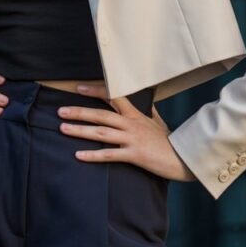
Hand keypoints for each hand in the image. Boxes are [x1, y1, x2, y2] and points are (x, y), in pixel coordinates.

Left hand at [56, 82, 197, 181]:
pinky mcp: (134, 155)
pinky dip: (93, 155)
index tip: (79, 88)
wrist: (184, 158)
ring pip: (101, 133)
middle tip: (60, 110)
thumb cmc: (171, 141)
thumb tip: (148, 100)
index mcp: (136, 115)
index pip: (113, 97)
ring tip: (63, 128)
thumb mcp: (159, 122)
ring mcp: (132, 139)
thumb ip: (149, 112)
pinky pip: (110, 155)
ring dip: (80, 130)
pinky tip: (79, 155)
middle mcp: (131, 124)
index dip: (95, 92)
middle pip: (101, 114)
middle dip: (79, 112)